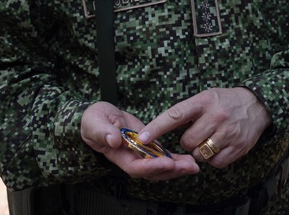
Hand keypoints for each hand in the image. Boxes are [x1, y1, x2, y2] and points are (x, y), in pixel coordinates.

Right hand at [81, 101, 199, 179]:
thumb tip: (114, 140)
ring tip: (194, 165)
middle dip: (171, 171)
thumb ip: (103, 132)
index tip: (166, 163)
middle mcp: (132, 158)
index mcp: (118, 155)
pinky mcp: (149, 147)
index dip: (151, 167)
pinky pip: (164, 157)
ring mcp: (141, 154)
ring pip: (161, 167)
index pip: (135, 167)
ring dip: (177, 168)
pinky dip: (177, 160)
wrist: (100, 117)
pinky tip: (190, 159)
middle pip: (152, 172)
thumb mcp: (95, 122)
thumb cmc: (94, 120)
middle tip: (188, 166)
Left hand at [138, 87, 270, 168]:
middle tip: (199, 132)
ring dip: (200, 151)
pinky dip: (214, 158)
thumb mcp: (206, 97)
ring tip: (210, 138)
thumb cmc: (225, 101)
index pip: (176, 115)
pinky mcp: (239, 147)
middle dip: (189, 141)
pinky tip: (220, 146)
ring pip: (200, 154)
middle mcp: (217, 116)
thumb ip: (186, 111)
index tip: (142, 138)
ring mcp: (229, 132)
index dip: (157, 127)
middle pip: (187, 141)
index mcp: (205, 101)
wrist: (258, 105)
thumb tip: (159, 130)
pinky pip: (215, 163)